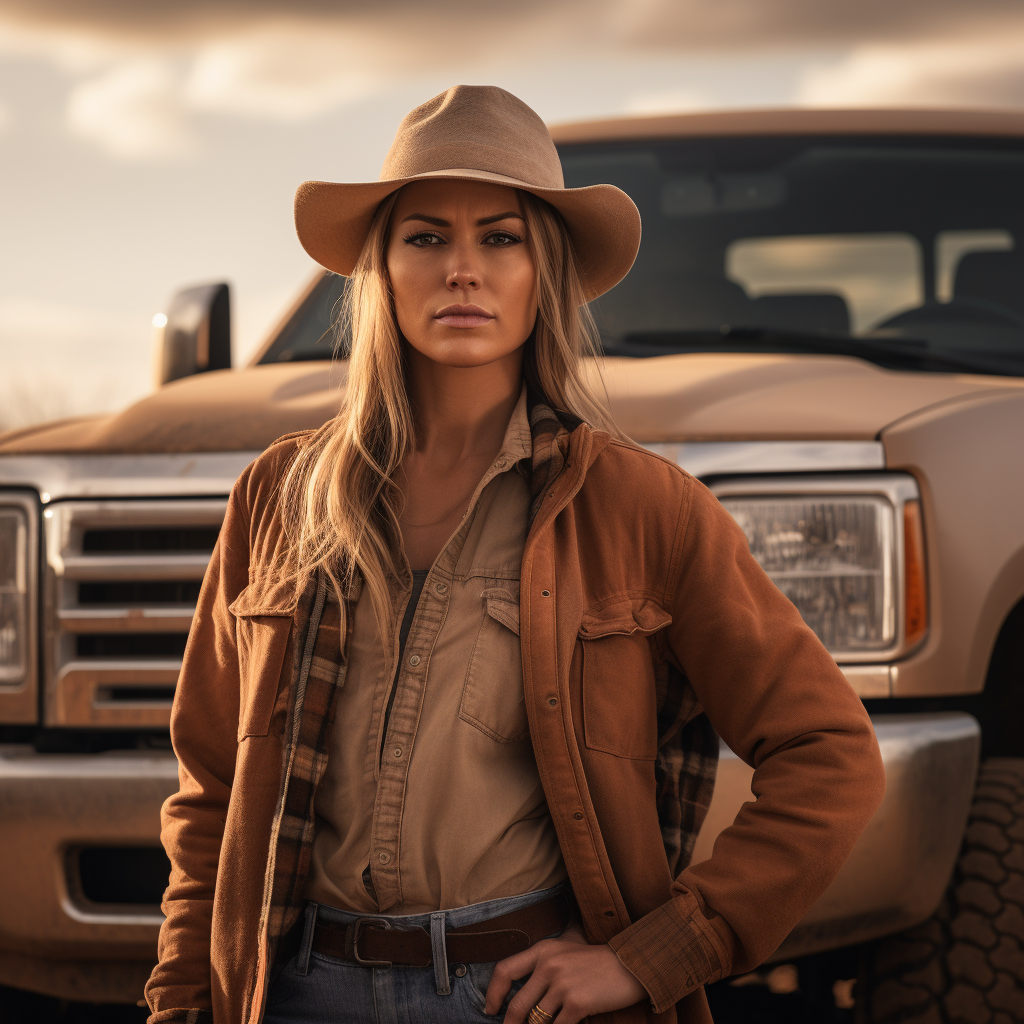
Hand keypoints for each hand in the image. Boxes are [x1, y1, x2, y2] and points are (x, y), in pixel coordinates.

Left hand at [484, 922, 647, 1022]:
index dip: (492, 994)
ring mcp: (562, 985)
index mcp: (542, 950)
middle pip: (517, 1006)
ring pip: (535, 1022)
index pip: (505, 970)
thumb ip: (542, 966)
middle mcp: (548, 965)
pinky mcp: (577, 1003)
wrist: (630, 964)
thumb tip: (521, 994)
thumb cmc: (596, 962)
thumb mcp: (565, 952)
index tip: (490, 1010)